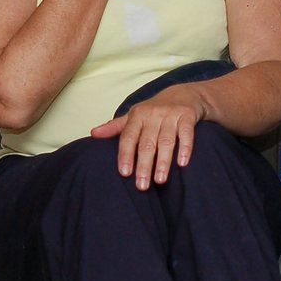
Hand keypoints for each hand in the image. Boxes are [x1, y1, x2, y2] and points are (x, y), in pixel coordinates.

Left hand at [89, 85, 205, 190]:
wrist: (184, 94)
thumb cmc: (154, 110)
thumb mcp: (134, 116)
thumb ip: (115, 127)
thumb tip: (93, 134)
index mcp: (137, 116)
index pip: (128, 137)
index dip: (126, 155)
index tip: (124, 173)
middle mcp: (153, 114)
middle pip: (147, 143)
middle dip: (144, 165)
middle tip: (142, 186)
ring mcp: (171, 115)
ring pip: (166, 140)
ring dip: (163, 161)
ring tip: (160, 180)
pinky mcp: (187, 116)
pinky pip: (186, 134)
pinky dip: (185, 148)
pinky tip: (182, 163)